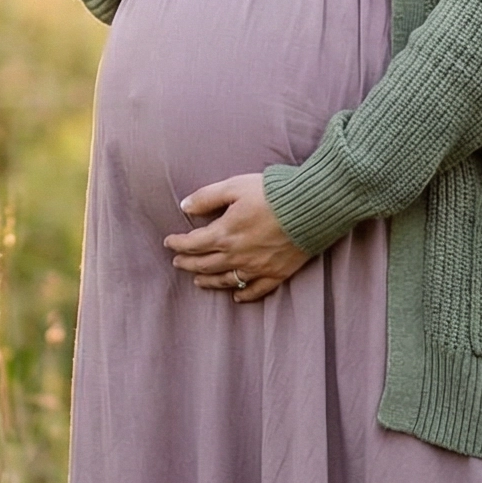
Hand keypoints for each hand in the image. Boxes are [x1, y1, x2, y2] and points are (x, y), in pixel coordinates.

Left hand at [166, 173, 310, 301]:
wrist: (312, 207)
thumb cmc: (273, 193)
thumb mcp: (235, 186)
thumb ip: (207, 197)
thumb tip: (184, 206)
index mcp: (225, 233)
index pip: (193, 243)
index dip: (178, 243)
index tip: (169, 242)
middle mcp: (237, 255)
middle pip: (205, 264)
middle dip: (188, 263)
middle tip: (178, 262)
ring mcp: (257, 267)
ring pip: (225, 280)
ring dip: (209, 281)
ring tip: (198, 281)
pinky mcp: (276, 273)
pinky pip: (255, 290)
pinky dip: (243, 295)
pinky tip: (235, 297)